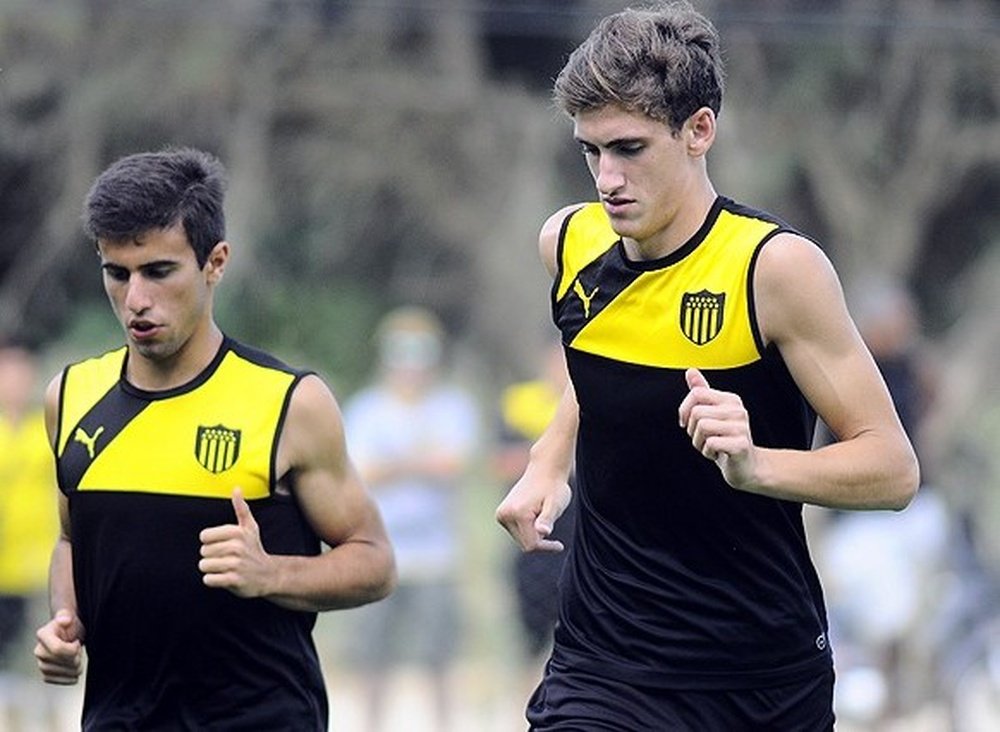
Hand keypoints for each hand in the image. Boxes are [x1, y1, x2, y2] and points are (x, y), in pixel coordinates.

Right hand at [35, 609, 83, 684]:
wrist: (68, 635)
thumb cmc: (70, 625)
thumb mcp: (69, 617)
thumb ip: (66, 615)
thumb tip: (65, 620)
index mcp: (43, 635)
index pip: (58, 649)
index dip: (73, 648)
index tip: (77, 642)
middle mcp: (39, 651)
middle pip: (64, 661)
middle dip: (77, 656)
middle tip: (78, 649)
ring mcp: (41, 664)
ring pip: (64, 672)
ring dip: (76, 667)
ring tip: (76, 657)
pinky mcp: (46, 674)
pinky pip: (60, 681)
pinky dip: (71, 678)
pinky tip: (74, 670)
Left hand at [199, 488, 274, 597]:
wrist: (268, 575)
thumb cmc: (255, 550)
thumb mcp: (250, 528)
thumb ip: (241, 508)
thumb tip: (237, 489)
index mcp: (237, 532)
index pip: (205, 536)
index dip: (211, 542)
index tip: (223, 545)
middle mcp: (237, 547)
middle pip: (203, 551)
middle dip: (212, 556)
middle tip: (226, 558)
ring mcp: (236, 564)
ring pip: (204, 565)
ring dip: (212, 569)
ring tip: (225, 568)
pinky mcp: (233, 580)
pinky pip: (209, 579)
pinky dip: (213, 580)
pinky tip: (224, 577)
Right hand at [496, 467, 571, 552]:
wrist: (544, 469)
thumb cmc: (553, 487)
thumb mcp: (555, 504)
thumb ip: (547, 519)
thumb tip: (543, 532)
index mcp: (518, 513)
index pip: (531, 545)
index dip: (546, 546)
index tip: (559, 545)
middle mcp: (505, 514)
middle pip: (524, 543)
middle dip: (539, 537)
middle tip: (550, 521)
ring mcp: (501, 514)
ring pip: (520, 538)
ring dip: (533, 532)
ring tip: (542, 513)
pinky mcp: (501, 514)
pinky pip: (517, 531)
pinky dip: (528, 528)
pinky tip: (535, 514)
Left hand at [678, 368, 758, 489]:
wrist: (747, 467)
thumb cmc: (726, 440)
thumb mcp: (712, 414)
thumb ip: (702, 392)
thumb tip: (690, 370)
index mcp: (730, 400)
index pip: (697, 393)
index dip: (684, 410)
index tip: (686, 423)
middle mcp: (737, 410)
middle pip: (696, 412)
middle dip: (691, 430)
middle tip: (703, 439)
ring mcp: (741, 427)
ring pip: (702, 427)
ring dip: (698, 442)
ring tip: (710, 446)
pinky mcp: (741, 445)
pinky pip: (711, 443)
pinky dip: (707, 452)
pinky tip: (717, 454)